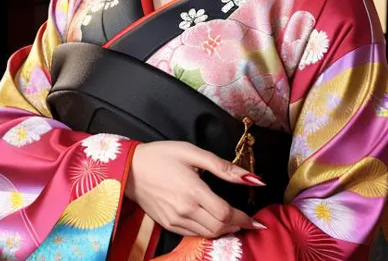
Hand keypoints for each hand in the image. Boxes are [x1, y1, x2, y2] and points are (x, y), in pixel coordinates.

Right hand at [125, 141, 266, 238]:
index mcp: (193, 191)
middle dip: (237, 226)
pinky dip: (208, 231)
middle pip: (219, 228)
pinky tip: (212, 222)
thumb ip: (224, 167)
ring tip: (234, 222)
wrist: (130, 167)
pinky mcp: (167, 224)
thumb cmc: (162, 155)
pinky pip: (193, 234)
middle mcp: (185, 210)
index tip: (257, 220)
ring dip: (224, 230)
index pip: (226, 214)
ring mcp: (175, 220)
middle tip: (247, 221)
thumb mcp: (193, 153)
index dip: (244, 219)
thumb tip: (252, 179)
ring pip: (207, 234)